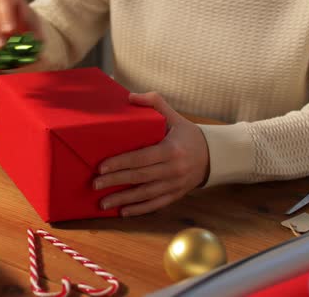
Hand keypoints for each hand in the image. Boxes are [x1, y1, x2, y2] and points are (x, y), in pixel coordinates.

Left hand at [94, 92, 209, 216]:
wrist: (214, 156)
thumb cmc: (188, 135)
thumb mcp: (175, 116)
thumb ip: (154, 103)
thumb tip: (130, 97)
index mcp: (171, 150)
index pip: (141, 158)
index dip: (121, 163)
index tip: (101, 167)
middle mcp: (173, 169)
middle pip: (140, 177)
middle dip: (115, 182)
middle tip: (95, 184)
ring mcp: (175, 184)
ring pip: (145, 194)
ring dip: (123, 200)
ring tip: (102, 203)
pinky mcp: (175, 195)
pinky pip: (155, 205)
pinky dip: (138, 210)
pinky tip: (122, 212)